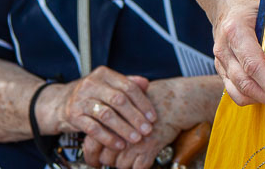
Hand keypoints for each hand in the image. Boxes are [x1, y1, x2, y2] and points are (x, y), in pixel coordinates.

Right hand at [46, 67, 156, 151]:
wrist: (59, 103)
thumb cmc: (91, 95)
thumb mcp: (107, 85)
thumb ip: (126, 84)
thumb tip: (146, 83)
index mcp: (103, 74)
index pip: (128, 87)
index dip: (143, 103)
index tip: (152, 117)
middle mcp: (91, 83)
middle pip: (118, 100)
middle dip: (135, 117)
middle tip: (147, 130)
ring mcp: (80, 99)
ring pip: (107, 115)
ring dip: (124, 128)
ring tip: (136, 139)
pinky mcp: (72, 115)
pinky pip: (93, 128)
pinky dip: (108, 138)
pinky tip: (119, 144)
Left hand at [82, 75, 215, 168]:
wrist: (173, 101)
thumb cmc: (150, 102)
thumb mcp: (125, 107)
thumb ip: (111, 121)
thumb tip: (96, 137)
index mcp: (111, 120)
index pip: (91, 145)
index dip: (91, 157)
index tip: (94, 161)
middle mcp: (121, 132)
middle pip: (106, 158)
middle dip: (109, 162)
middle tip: (114, 160)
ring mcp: (135, 141)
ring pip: (121, 165)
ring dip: (124, 164)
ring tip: (130, 157)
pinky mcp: (150, 148)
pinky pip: (138, 168)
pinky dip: (138, 167)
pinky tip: (141, 160)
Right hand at [211, 0, 264, 110]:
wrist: (226, 4)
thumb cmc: (251, 6)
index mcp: (235, 29)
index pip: (252, 62)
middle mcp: (224, 48)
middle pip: (245, 82)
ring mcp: (221, 62)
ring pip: (239, 91)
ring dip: (263, 101)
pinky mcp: (222, 72)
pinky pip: (235, 92)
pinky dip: (254, 99)